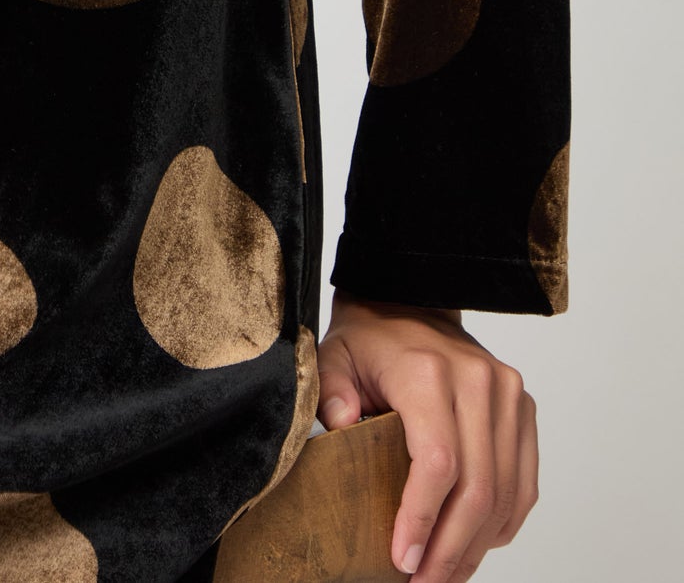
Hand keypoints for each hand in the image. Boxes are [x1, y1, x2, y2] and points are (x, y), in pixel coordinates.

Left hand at [315, 294, 537, 582]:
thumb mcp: (333, 357)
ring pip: (505, 494)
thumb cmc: (369, 339)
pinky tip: (473, 546)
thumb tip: (341, 429)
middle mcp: (478, 381)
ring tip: (445, 576)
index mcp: (429, 371)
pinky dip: (502, 524)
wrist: (412, 300)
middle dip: (450, 549)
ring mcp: (508, 394)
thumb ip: (331, 391)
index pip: (438, 461)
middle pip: (477, 489)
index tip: (402, 560)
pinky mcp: (523, 409)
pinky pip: (523, 483)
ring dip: (477, 547)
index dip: (422, 518)